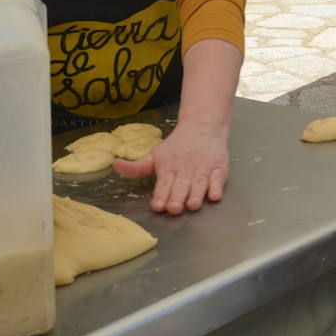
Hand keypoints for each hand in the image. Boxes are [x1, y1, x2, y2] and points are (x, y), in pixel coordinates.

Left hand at [113, 121, 229, 214]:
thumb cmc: (177, 147)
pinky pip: (218, 178)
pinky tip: (214, 195)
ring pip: (200, 183)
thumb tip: (115, 164)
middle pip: (181, 185)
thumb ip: (137, 167)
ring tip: (192, 205)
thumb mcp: (156, 156)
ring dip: (196, 194)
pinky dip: (217, 186)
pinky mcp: (219, 167)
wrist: (203, 126)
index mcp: (168, 168)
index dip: (161, 195)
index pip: (164, 184)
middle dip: (177, 197)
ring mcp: (204, 168)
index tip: (158, 206)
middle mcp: (186, 169)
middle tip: (173, 209)